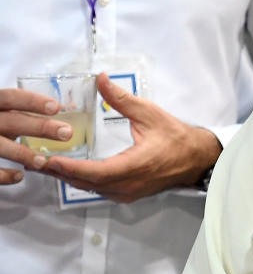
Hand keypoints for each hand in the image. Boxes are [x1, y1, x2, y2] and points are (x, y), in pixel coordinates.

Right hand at [0, 88, 76, 183]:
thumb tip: (68, 108)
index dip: (32, 101)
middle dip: (39, 127)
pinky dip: (3, 174)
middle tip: (66, 133)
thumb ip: (26, 110)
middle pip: (11, 121)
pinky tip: (19, 176)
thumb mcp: (4, 112)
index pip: (10, 97)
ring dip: (21, 153)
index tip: (56, 107)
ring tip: (42, 161)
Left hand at [41, 73, 222, 202]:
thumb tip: (101, 79)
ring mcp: (127, 192)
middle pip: (86, 183)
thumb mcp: (149, 113)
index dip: (70, 167)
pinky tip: (71, 171)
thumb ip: (122, 98)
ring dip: (69, 178)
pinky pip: (99, 190)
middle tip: (37, 161)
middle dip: (60, 172)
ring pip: (91, 189)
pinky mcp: (127, 194)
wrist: (196, 158)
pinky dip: (83, 181)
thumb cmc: (175, 136)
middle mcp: (128, 184)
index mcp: (134, 166)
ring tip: (48, 166)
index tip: (50, 160)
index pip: (95, 172)